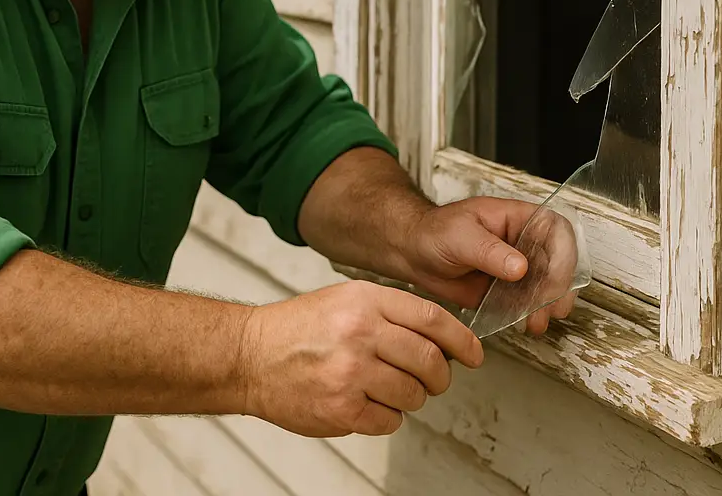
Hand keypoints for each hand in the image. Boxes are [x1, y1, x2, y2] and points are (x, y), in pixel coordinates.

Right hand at [236, 280, 483, 437]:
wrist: (249, 355)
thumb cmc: (295, 329)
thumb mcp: (344, 300)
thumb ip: (389, 313)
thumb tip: (439, 337)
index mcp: (364, 301)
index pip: (432, 319)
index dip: (462, 340)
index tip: (473, 354)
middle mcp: (359, 333)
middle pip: (430, 360)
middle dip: (439, 376)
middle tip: (433, 380)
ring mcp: (351, 372)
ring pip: (413, 395)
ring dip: (409, 398)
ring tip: (385, 389)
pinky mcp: (341, 408)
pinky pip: (389, 421)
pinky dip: (385, 417)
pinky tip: (365, 403)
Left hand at [393, 196, 576, 335]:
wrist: (413, 252)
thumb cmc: (434, 231)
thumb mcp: (460, 235)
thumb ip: (489, 250)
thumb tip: (520, 267)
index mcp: (518, 217)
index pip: (556, 230)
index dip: (563, 253)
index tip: (554, 278)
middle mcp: (524, 241)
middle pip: (557, 261)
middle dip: (557, 288)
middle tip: (548, 309)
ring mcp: (518, 266)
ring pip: (546, 285)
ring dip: (547, 306)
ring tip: (536, 323)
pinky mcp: (508, 289)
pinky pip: (528, 301)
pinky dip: (531, 313)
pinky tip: (525, 324)